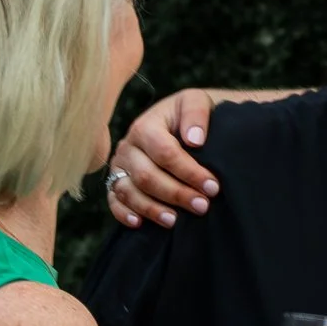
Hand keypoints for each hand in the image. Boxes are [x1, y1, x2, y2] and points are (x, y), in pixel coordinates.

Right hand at [107, 94, 221, 227]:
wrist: (177, 122)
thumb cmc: (188, 115)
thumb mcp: (196, 102)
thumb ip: (196, 113)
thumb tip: (194, 140)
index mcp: (145, 125)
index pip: (165, 153)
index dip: (189, 172)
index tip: (213, 186)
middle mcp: (128, 147)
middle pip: (146, 176)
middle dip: (176, 194)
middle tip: (202, 206)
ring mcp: (119, 166)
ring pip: (128, 191)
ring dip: (152, 209)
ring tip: (175, 221)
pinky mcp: (115, 182)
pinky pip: (113, 200)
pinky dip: (123, 213)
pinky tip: (139, 224)